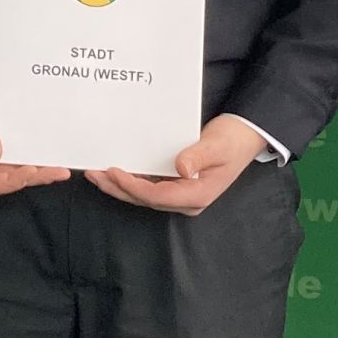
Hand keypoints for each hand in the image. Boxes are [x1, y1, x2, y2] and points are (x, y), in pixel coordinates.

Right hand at [0, 54, 67, 198]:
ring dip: (34, 168)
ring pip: (11, 167)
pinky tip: (44, 149)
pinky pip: (13, 151)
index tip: (31, 170)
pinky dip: (28, 153)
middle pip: (5, 178)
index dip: (11, 181)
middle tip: (57, 172)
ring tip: (57, 166)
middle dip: (32, 177)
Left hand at [87, 113, 267, 213]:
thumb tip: (181, 169)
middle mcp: (186, 200)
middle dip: (117, 188)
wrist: (243, 137)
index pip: (157, 196)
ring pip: (143, 195)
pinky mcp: (176, 185)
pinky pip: (148, 186)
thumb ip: (198, 157)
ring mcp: (181, 194)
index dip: (132, 186)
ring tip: (96, 174)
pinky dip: (130, 180)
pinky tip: (115, 171)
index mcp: (197, 195)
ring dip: (119, 185)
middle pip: (145, 199)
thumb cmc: (232, 141)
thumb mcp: (217, 146)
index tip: (113, 171)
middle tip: (93, 174)